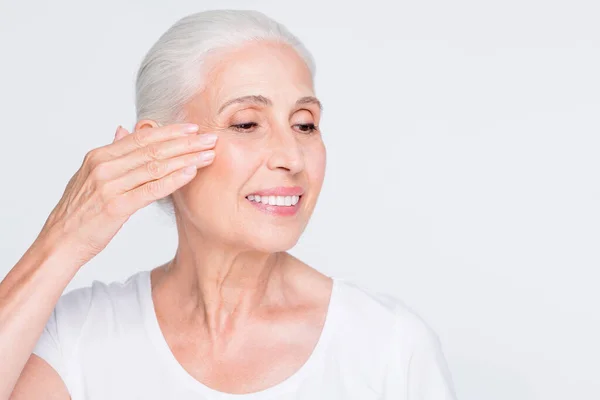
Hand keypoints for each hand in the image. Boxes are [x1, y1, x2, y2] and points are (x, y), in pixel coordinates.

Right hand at [37, 123, 215, 265]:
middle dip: (186, 142)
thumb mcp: (90, 176)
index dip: (170, 131)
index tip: (194, 128)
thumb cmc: (79, 211)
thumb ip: (111, 153)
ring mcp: (109, 185)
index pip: (142, 138)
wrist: (60, 241)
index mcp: (99, 156)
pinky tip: (192, 173)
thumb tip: (122, 130)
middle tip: (210, 138)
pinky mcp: (116, 206)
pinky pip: (151, 189)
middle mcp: (104, 166)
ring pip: (155, 166)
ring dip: (186, 159)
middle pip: (153, 149)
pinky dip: (174, 179)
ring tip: (209, 154)